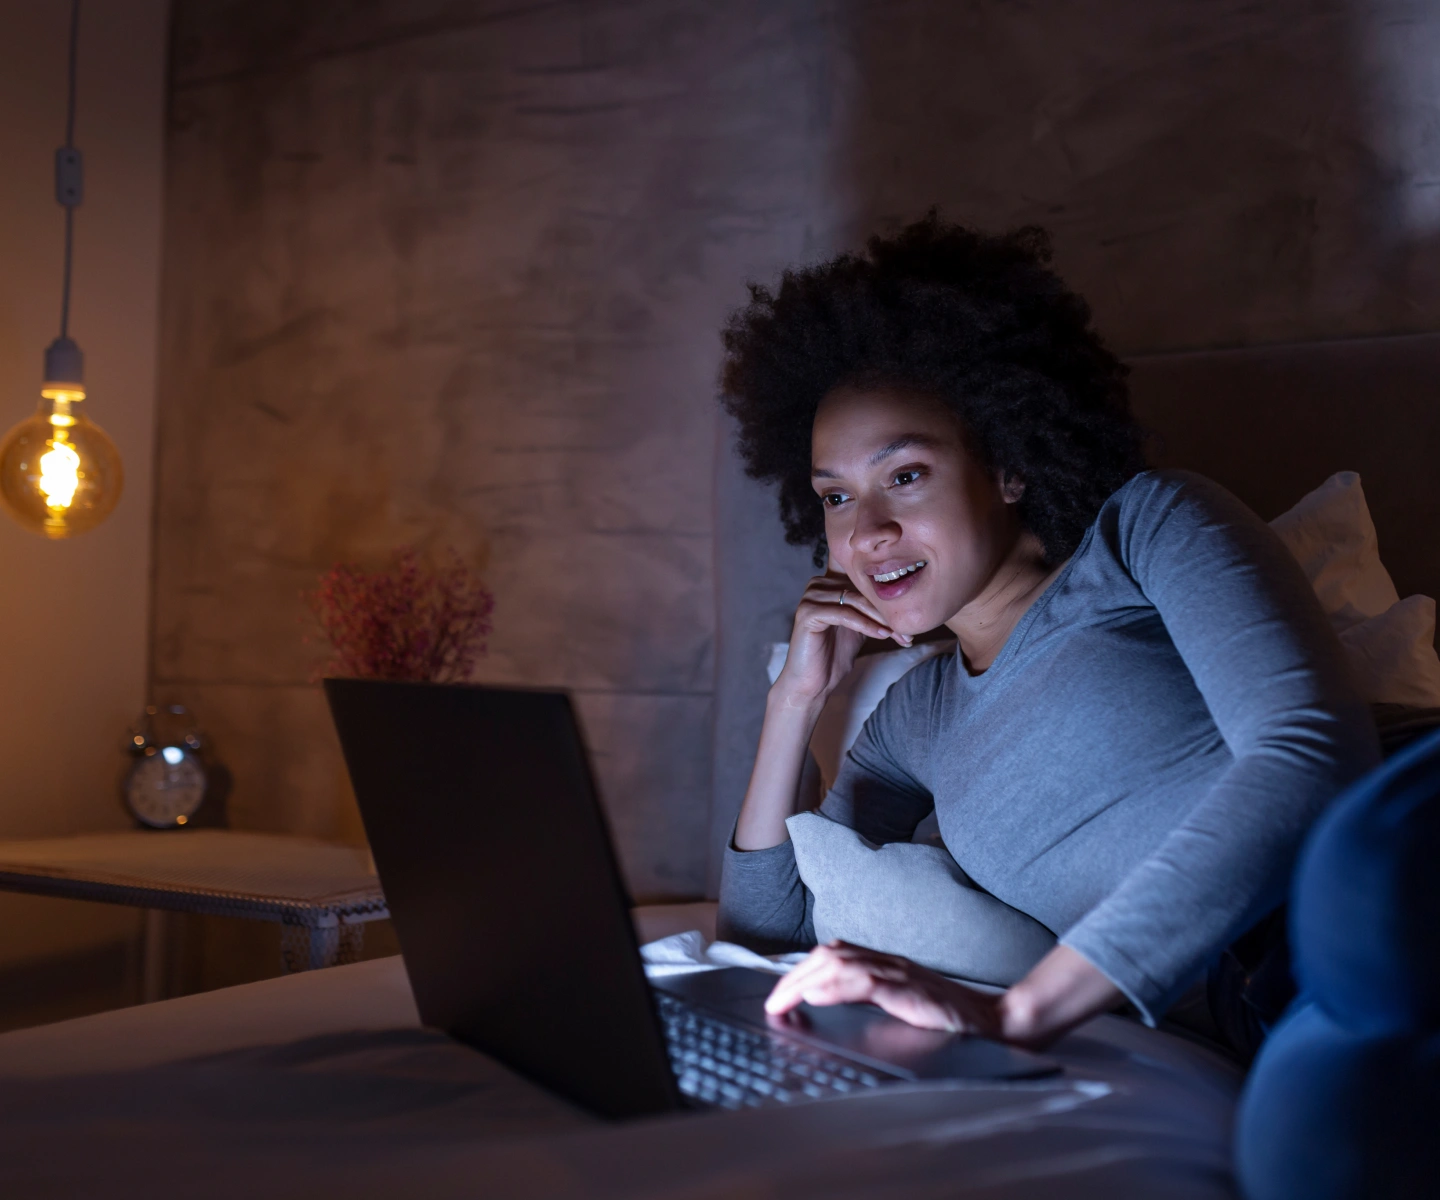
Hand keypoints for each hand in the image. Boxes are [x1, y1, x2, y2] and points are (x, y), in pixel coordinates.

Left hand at [764, 941, 1002, 1038]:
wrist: (995, 1023)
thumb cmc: (950, 1019)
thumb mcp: (903, 1005)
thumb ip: (871, 999)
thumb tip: (825, 1001)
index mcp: (885, 964)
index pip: (833, 954)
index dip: (801, 969)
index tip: (779, 993)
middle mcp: (888, 962)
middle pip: (828, 954)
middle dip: (793, 976)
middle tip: (772, 1003)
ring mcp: (899, 973)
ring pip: (840, 962)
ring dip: (804, 980)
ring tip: (783, 1001)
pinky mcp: (909, 990)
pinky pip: (865, 981)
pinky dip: (835, 987)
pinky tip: (816, 996)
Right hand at [774, 573, 911, 706]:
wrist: (813, 683)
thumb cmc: (834, 655)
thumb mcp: (859, 626)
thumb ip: (871, 608)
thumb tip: (906, 601)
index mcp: (829, 581)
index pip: (860, 573)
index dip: (884, 584)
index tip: (909, 606)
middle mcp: (818, 584)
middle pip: (861, 589)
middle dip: (887, 610)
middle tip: (908, 628)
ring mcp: (811, 597)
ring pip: (855, 601)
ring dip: (880, 618)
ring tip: (898, 633)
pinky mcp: (808, 613)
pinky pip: (844, 614)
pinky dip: (865, 625)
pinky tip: (882, 635)